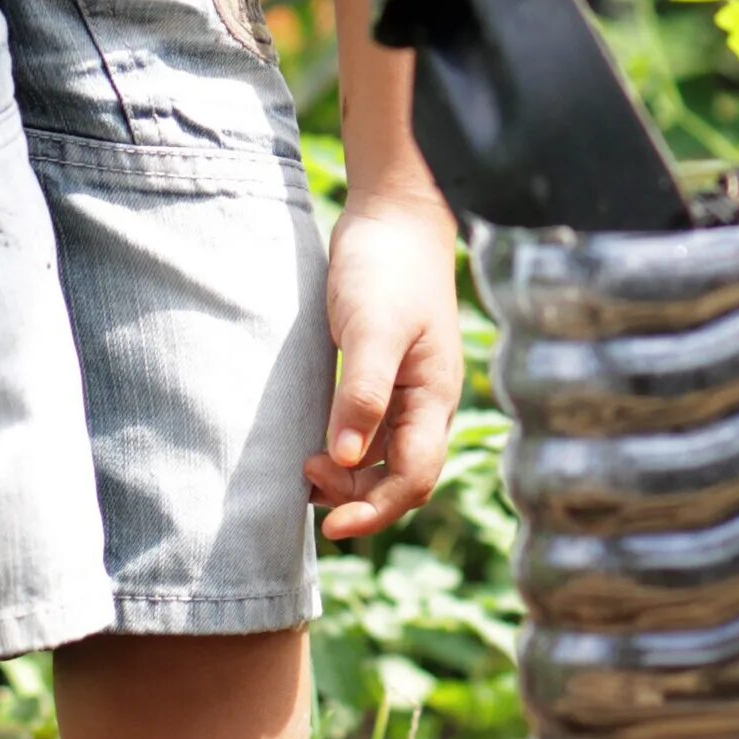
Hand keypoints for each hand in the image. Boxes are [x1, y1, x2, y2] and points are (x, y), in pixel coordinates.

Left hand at [307, 194, 461, 541]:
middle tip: (305, 474)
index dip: (375, 511)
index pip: (413, 479)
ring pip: (386, 458)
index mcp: (433, 396)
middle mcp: (426, 401)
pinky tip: (315, 442)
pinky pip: (371, 431)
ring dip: (350, 477)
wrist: (393, 212)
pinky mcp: (385, 373)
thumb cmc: (387, 264)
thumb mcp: (372, 326)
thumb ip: (362, 391)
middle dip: (358, 497)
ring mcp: (408, 389)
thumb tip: (348, 458)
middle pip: (402, 478)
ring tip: (305, 466)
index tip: (330, 526)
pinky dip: (346, 449)